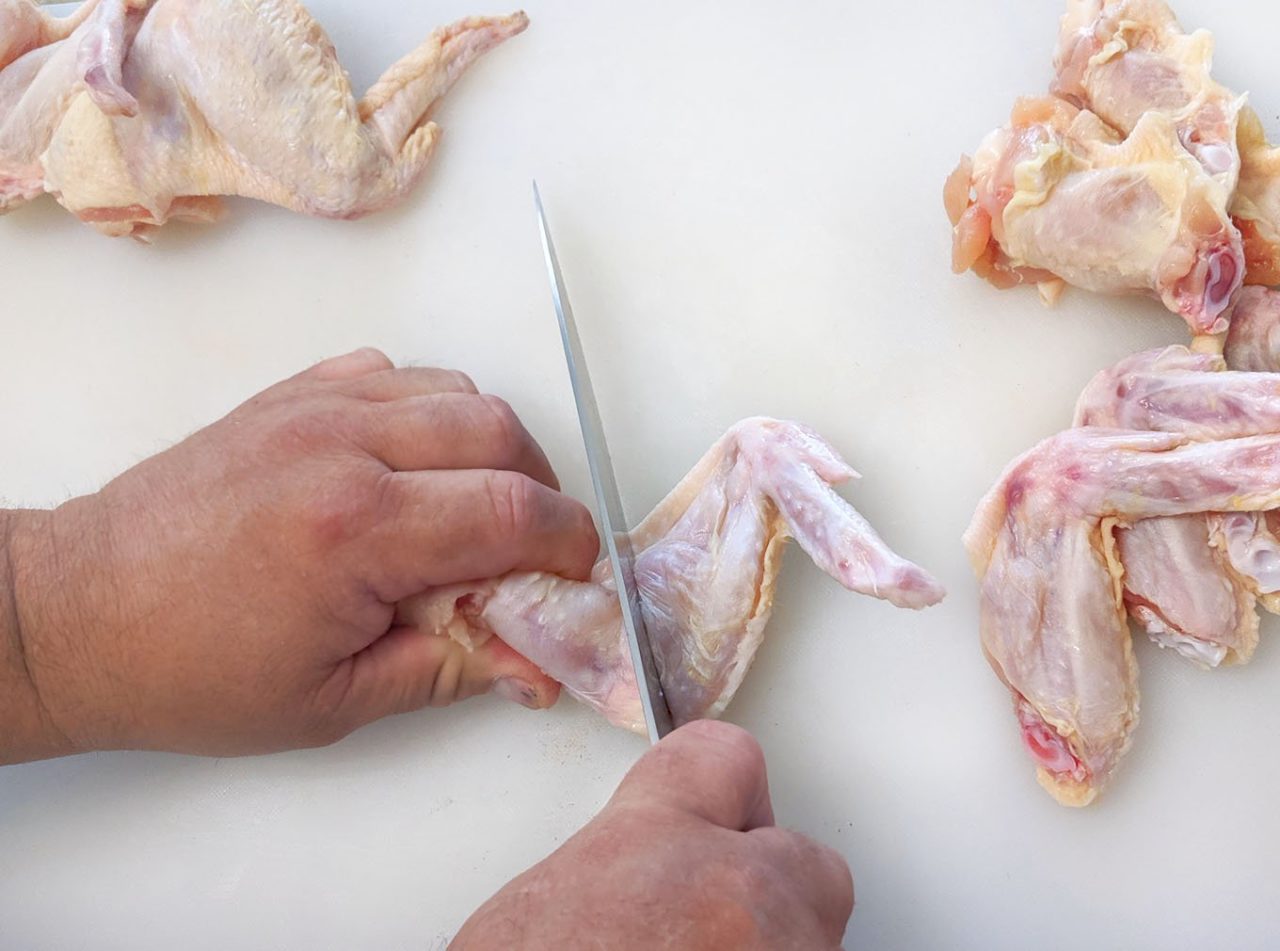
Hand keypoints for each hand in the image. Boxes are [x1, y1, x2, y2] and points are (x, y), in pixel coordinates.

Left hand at [2, 348, 598, 760]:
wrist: (80, 614)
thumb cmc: (189, 668)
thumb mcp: (335, 703)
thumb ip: (452, 669)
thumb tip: (534, 660)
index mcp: (356, 531)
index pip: (512, 512)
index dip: (567, 544)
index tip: (575, 575)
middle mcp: (341, 448)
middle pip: (499, 435)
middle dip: (540, 494)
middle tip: (530, 552)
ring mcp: (313, 410)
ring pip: (456, 392)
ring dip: (491, 448)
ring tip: (476, 509)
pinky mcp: (290, 396)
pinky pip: (395, 374)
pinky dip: (430, 413)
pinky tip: (415, 466)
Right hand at [453, 720, 854, 948]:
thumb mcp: (532, 916)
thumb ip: (610, 868)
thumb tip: (638, 882)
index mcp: (657, 844)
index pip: (725, 760)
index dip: (717, 793)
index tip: (716, 812)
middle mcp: (742, 899)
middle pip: (799, 862)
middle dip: (760, 894)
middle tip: (697, 936)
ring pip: (812, 941)